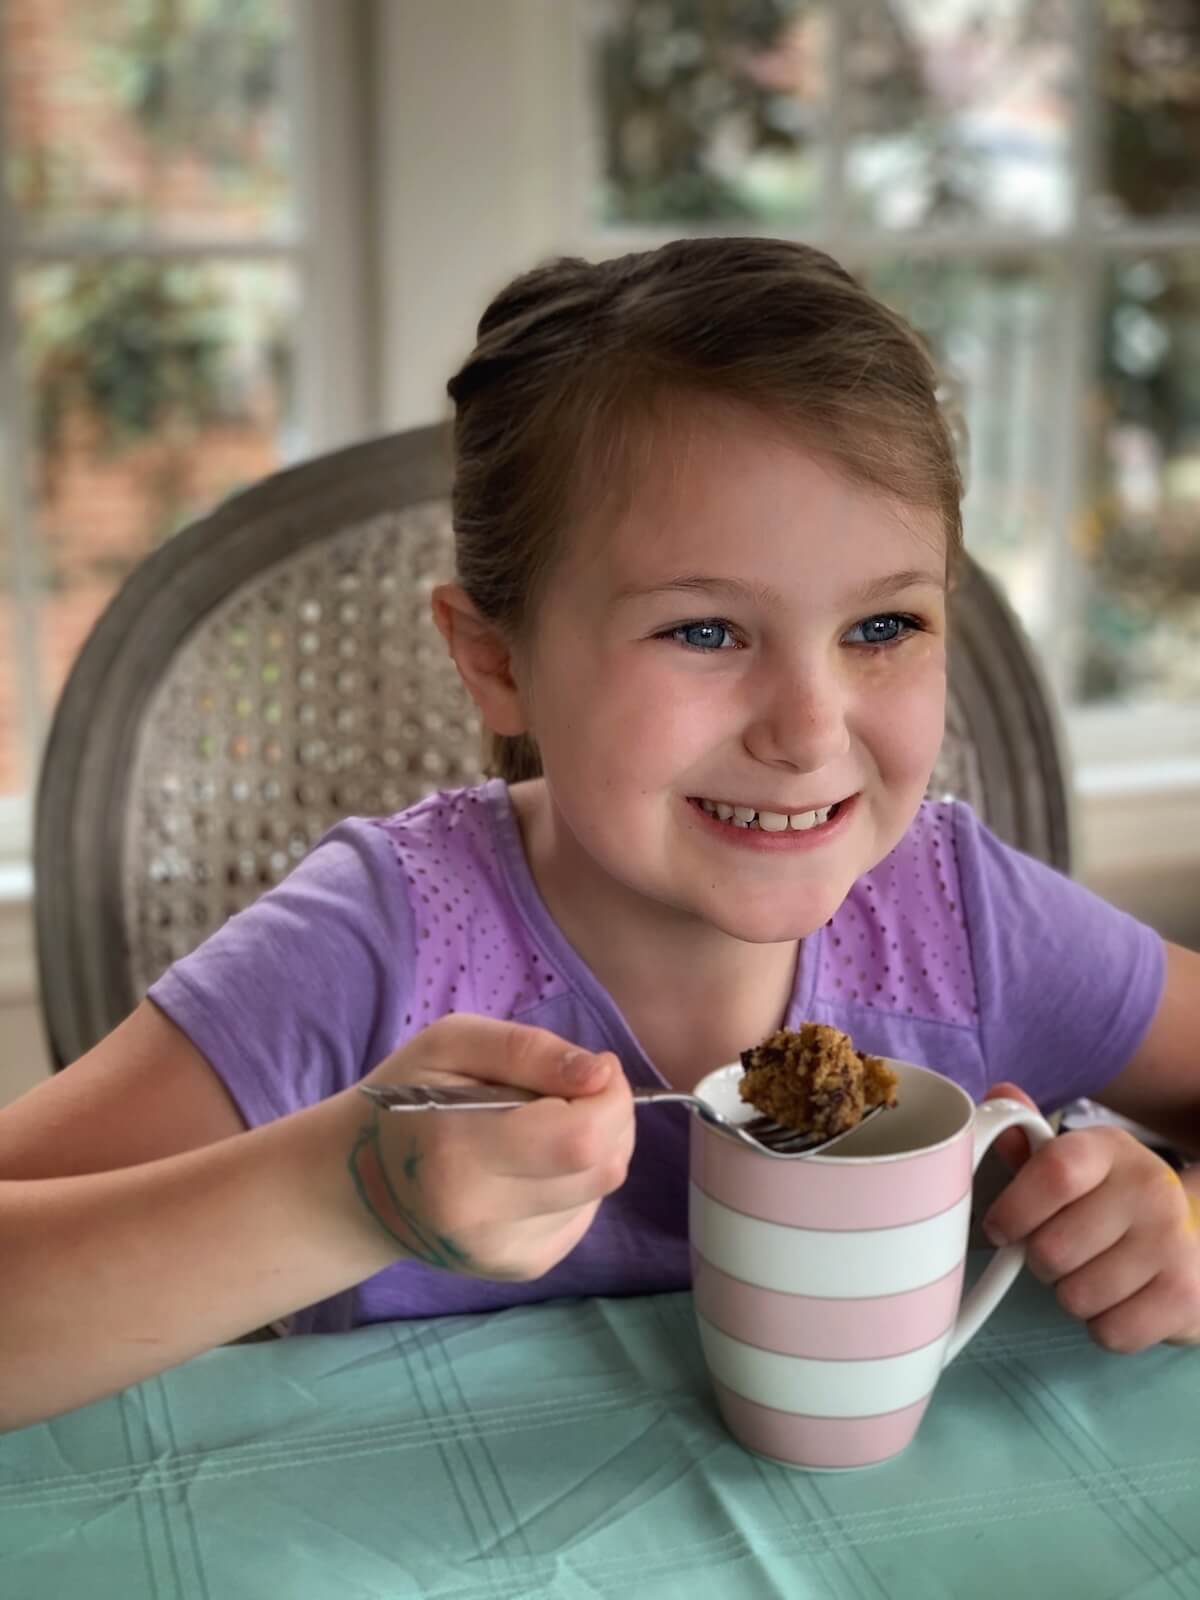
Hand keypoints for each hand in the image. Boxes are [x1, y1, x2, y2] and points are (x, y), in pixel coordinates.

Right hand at [346, 1015, 634, 1281]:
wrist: (363, 1184)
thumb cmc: (405, 1099)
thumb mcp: (451, 1044)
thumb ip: (526, 1050)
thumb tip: (601, 1074)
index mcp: (459, 1152)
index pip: (580, 1137)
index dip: (609, 1097)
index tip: (594, 1069)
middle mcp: (483, 1217)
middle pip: (602, 1168)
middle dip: (613, 1118)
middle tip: (579, 1091)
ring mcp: (503, 1252)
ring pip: (600, 1190)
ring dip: (596, 1148)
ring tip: (547, 1126)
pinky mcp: (521, 1268)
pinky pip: (584, 1214)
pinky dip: (577, 1181)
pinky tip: (536, 1165)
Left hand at [982, 1083, 1199, 1352]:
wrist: (1193, 1236)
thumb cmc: (1112, 1202)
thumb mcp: (1074, 1164)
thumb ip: (1027, 1139)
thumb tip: (997, 1097)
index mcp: (1109, 1149)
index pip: (1053, 1173)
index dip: (1014, 1210)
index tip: (1000, 1229)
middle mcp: (1148, 1188)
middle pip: (1050, 1250)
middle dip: (1041, 1261)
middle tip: (1061, 1252)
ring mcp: (1172, 1243)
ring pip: (1075, 1297)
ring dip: (1072, 1295)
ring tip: (1093, 1273)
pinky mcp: (1186, 1296)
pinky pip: (1109, 1332)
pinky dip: (1103, 1326)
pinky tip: (1120, 1300)